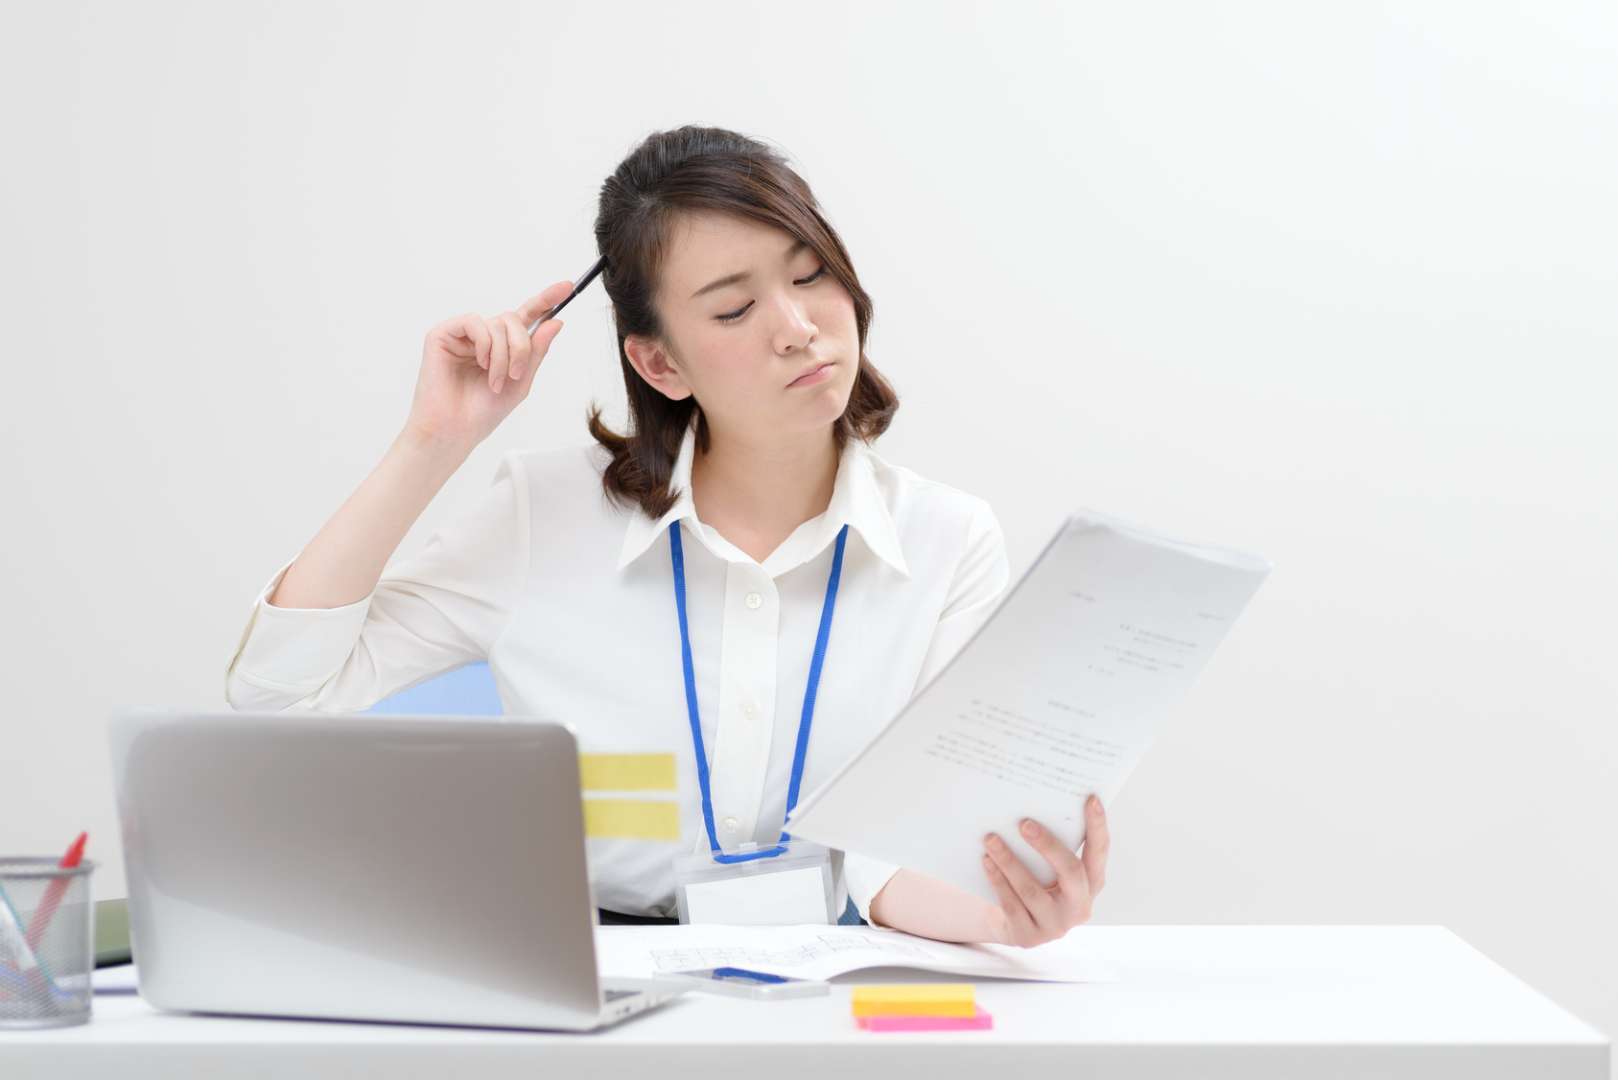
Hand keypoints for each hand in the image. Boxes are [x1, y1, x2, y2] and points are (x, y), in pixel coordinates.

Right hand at [402, 279, 574, 451]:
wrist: (455, 429)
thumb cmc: (484, 411)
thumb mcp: (522, 381)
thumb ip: (537, 350)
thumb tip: (556, 321)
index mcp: (502, 347)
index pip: (527, 317)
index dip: (546, 301)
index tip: (568, 287)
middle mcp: (483, 337)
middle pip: (514, 319)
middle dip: (522, 347)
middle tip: (516, 374)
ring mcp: (463, 335)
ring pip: (496, 323)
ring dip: (503, 355)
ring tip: (495, 381)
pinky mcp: (442, 334)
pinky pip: (474, 322)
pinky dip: (483, 343)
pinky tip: (479, 362)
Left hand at [980, 794, 1109, 946]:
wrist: (1009, 923)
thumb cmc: (1034, 881)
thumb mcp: (1048, 868)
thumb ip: (1051, 847)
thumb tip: (1032, 806)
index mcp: (1091, 883)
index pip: (1099, 852)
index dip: (1098, 826)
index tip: (1091, 799)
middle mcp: (1079, 907)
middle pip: (1071, 872)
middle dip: (1048, 845)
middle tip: (1024, 823)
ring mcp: (1055, 926)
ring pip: (1031, 890)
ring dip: (1009, 861)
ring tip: (991, 839)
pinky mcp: (1029, 937)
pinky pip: (1011, 904)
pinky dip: (997, 880)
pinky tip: (986, 862)